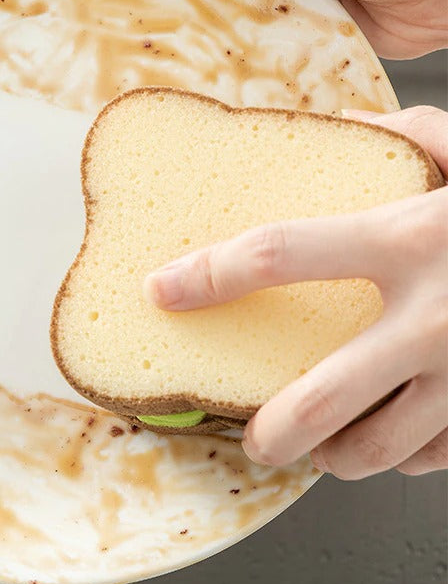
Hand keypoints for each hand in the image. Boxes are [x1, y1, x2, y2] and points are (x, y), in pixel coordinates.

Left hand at [143, 106, 447, 478]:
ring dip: (339, 455)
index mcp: (410, 238)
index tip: (163, 290)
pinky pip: (438, 457)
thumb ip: (424, 139)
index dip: (208, 275)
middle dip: (273, 430)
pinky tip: (399, 435)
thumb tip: (367, 126)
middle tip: (251, 439)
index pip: (277, 254)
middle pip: (320, 395)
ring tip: (319, 446)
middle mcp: (433, 316)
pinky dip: (409, 454)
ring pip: (380, 449)